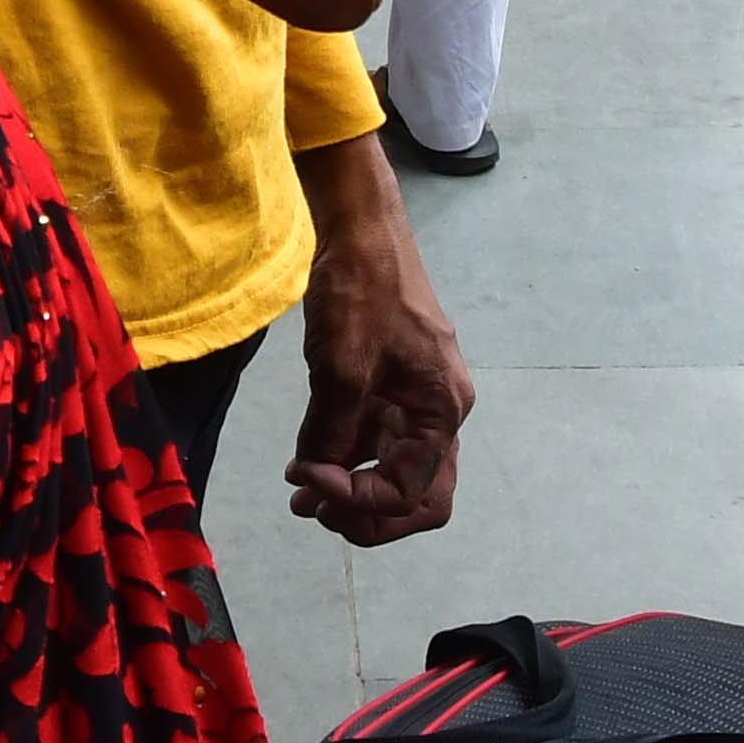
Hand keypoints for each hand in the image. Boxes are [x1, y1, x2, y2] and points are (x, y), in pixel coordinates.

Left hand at [286, 135, 470, 542]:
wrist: (361, 230)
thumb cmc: (361, 293)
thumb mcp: (341, 370)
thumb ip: (331, 434)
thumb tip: (314, 480)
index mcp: (442, 409)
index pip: (411, 491)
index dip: (358, 501)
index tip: (309, 481)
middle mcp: (439, 410)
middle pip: (419, 494)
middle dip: (368, 513)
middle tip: (316, 511)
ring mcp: (417, 397)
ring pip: (394, 469)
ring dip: (351, 488)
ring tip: (300, 492)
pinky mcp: (393, 384)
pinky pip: (376, 438)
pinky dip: (346, 457)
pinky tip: (308, 459)